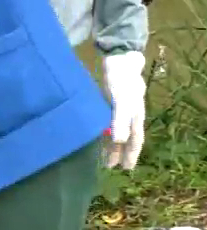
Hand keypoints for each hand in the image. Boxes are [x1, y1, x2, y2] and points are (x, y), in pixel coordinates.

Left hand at [103, 51, 145, 169]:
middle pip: (125, 139)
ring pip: (115, 132)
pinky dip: (102, 132)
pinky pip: (106, 123)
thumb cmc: (122, 82)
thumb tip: (120, 142)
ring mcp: (117, 111)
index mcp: (135, 117)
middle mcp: (128, 116)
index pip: (135, 141)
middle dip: (119, 153)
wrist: (118, 61)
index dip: (131, 155)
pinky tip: (94, 137)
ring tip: (102, 158)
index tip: (127, 169)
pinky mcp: (108, 105)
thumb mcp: (122, 102)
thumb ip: (120, 121)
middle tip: (111, 167)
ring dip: (109, 145)